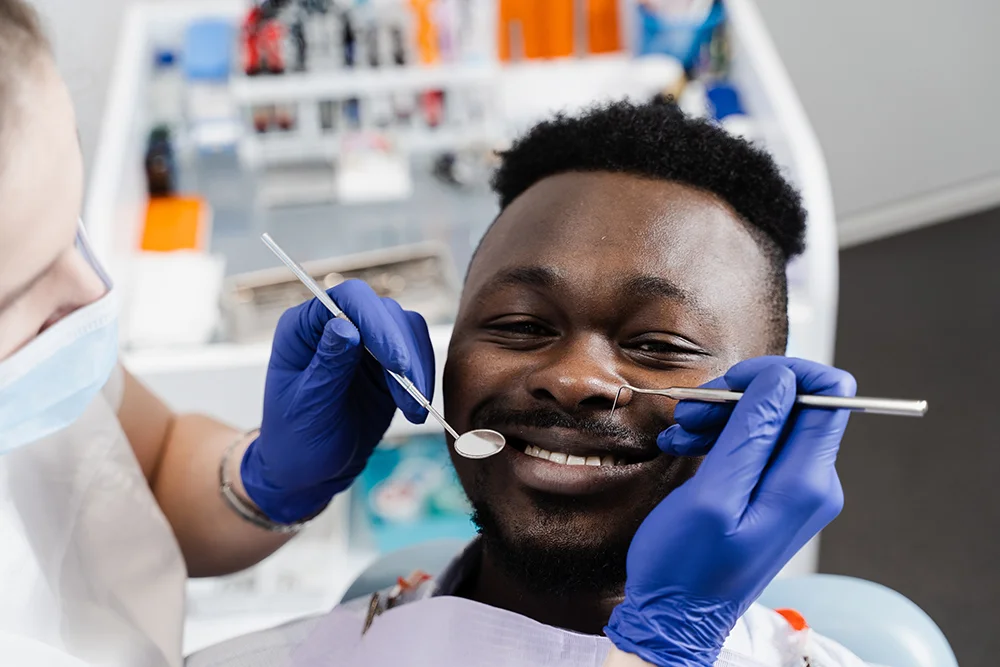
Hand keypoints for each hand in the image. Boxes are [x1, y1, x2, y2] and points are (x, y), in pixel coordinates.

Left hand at [241, 280, 434, 523]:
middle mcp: (335, 326)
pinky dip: (423, 378)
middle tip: (413, 394)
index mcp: (304, 328)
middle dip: (404, 352)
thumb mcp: (307, 407)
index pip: (348, 299)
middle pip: (384, 312)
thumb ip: (327, 366)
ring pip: (406, 330)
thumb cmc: (295, 441)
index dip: (377, 322)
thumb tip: (346, 325)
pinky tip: (416, 409)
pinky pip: (416, 355)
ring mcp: (364, 342)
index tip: (396, 363)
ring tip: (415, 410)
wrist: (308, 472)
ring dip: (418, 367)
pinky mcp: (386, 363)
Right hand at [605, 357, 855, 666]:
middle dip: (739, 395)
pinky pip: (757, 446)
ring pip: (770, 422)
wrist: (677, 616)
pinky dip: (722, 437)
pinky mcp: (773, 495)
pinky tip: (686, 445)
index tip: (734, 381)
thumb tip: (780, 381)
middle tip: (692, 411)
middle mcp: (810, 484)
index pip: (829, 394)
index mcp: (804, 483)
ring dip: (723, 416)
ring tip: (681, 431)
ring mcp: (793, 491)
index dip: (781, 373)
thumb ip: (751, 435)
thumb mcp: (711, 497)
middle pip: (794, 404)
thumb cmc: (685, 567)